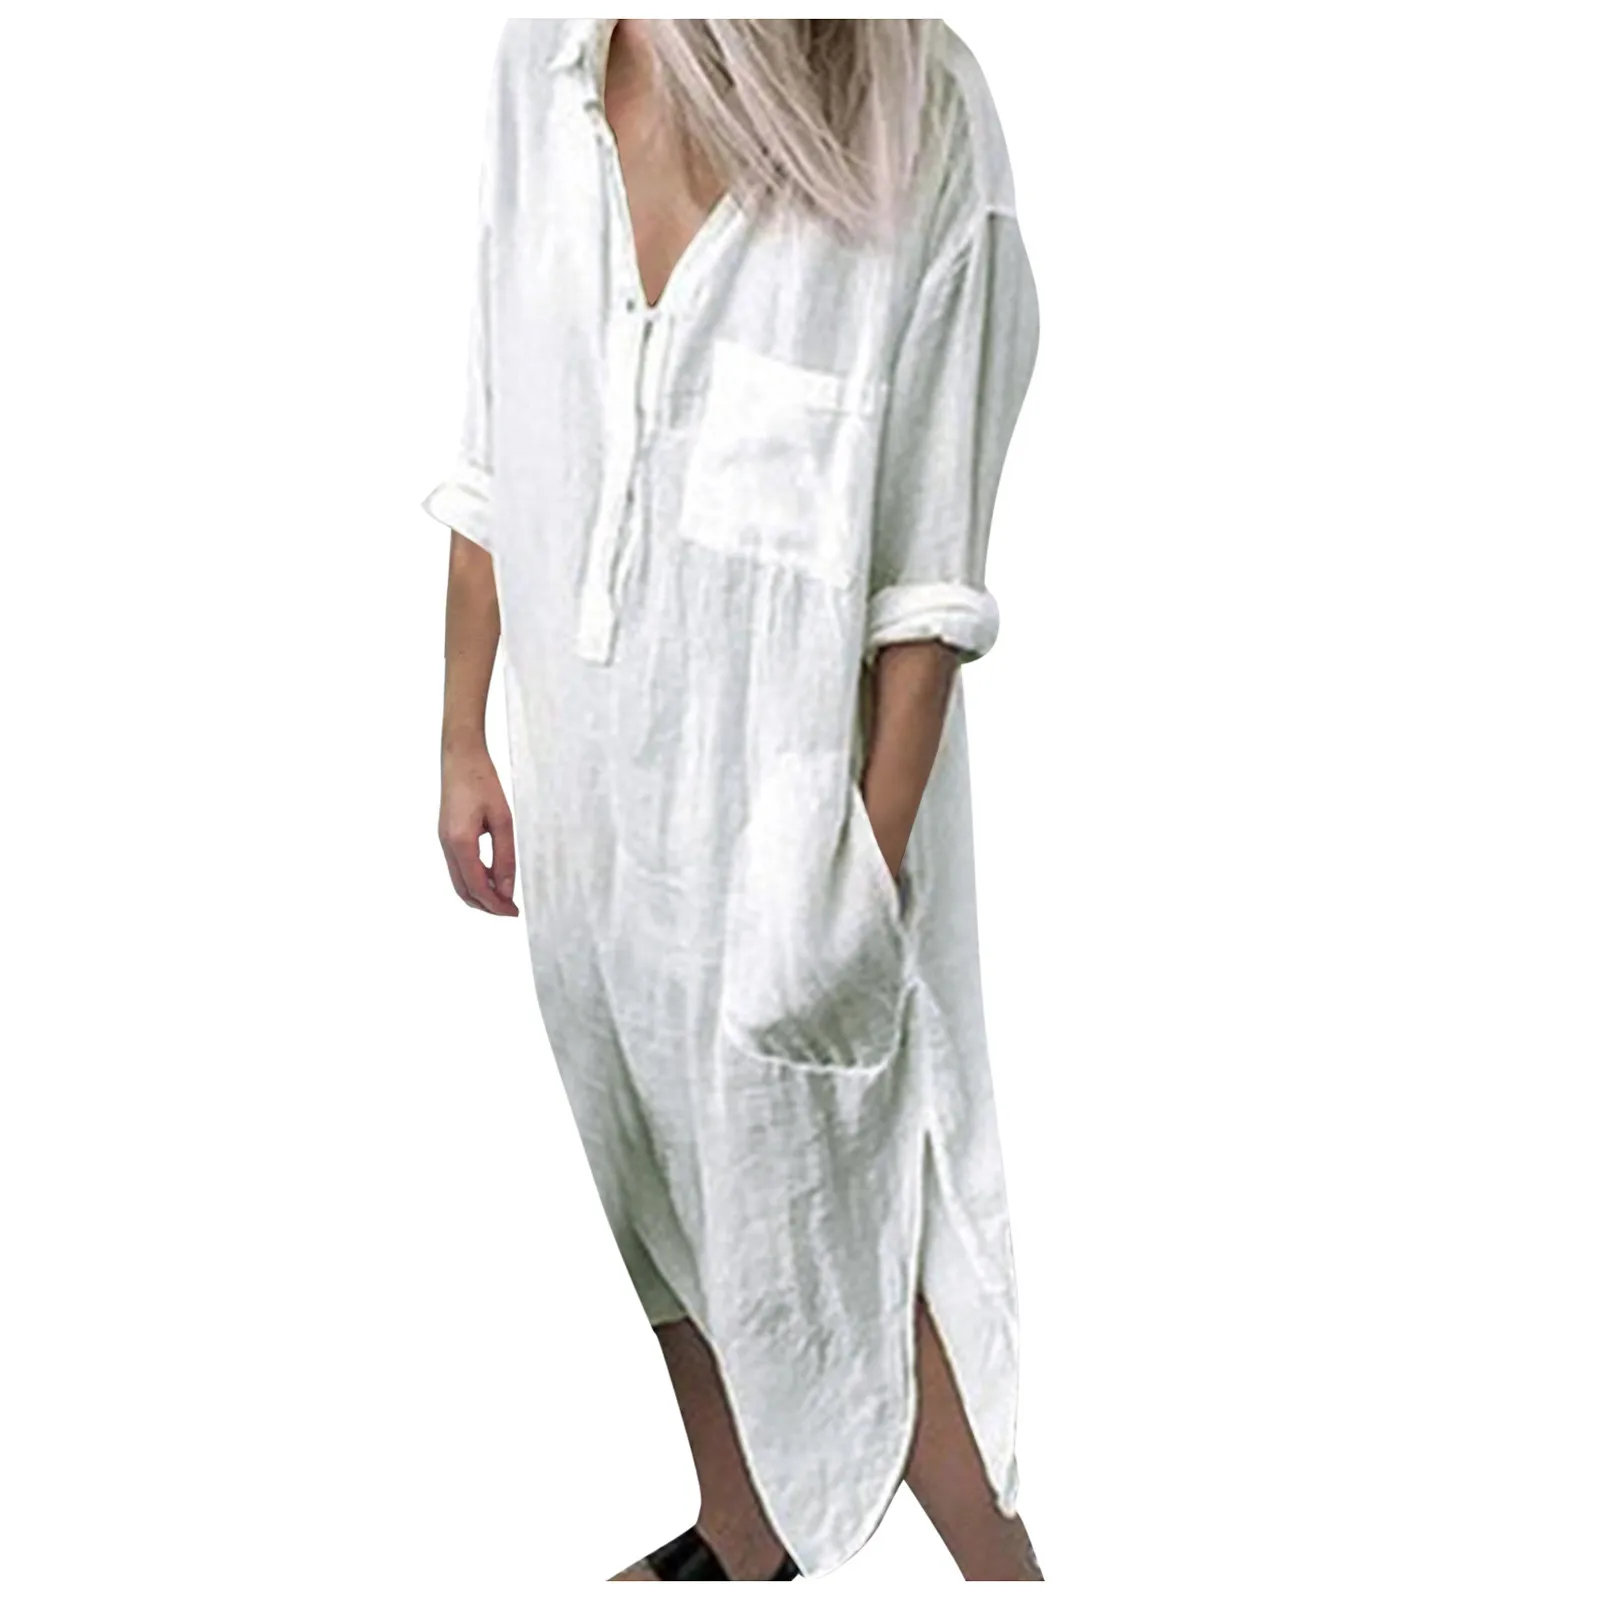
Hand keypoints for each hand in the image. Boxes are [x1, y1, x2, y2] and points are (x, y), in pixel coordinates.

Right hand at [439, 740, 518, 915]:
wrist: (460, 757)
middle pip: (464, 890)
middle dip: (486, 905)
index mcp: (460, 842)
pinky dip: (474, 879)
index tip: (513, 912)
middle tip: (510, 909)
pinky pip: (458, 867)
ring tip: (503, 897)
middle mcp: (447, 845)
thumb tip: (506, 889)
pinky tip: (493, 876)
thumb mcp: (502, 820)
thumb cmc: (482, 782)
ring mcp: (444, 841)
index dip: (495, 904)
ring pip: (459, 881)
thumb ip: (505, 856)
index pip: (476, 886)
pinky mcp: (447, 836)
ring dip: (479, 894)